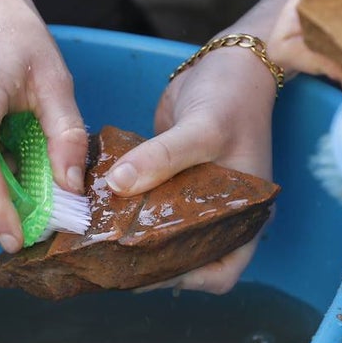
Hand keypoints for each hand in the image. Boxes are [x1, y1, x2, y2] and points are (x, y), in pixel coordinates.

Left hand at [103, 45, 277, 293]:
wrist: (229, 61)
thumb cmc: (232, 99)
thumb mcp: (203, 129)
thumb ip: (161, 158)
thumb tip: (118, 184)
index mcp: (244, 217)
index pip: (222, 271)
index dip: (190, 281)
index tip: (149, 274)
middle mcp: (222, 216)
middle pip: (187, 260)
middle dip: (151, 266)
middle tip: (109, 265)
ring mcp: (196, 201)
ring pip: (165, 236)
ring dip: (135, 241)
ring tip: (97, 246)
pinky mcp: (171, 181)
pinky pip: (150, 207)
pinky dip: (129, 212)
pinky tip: (99, 212)